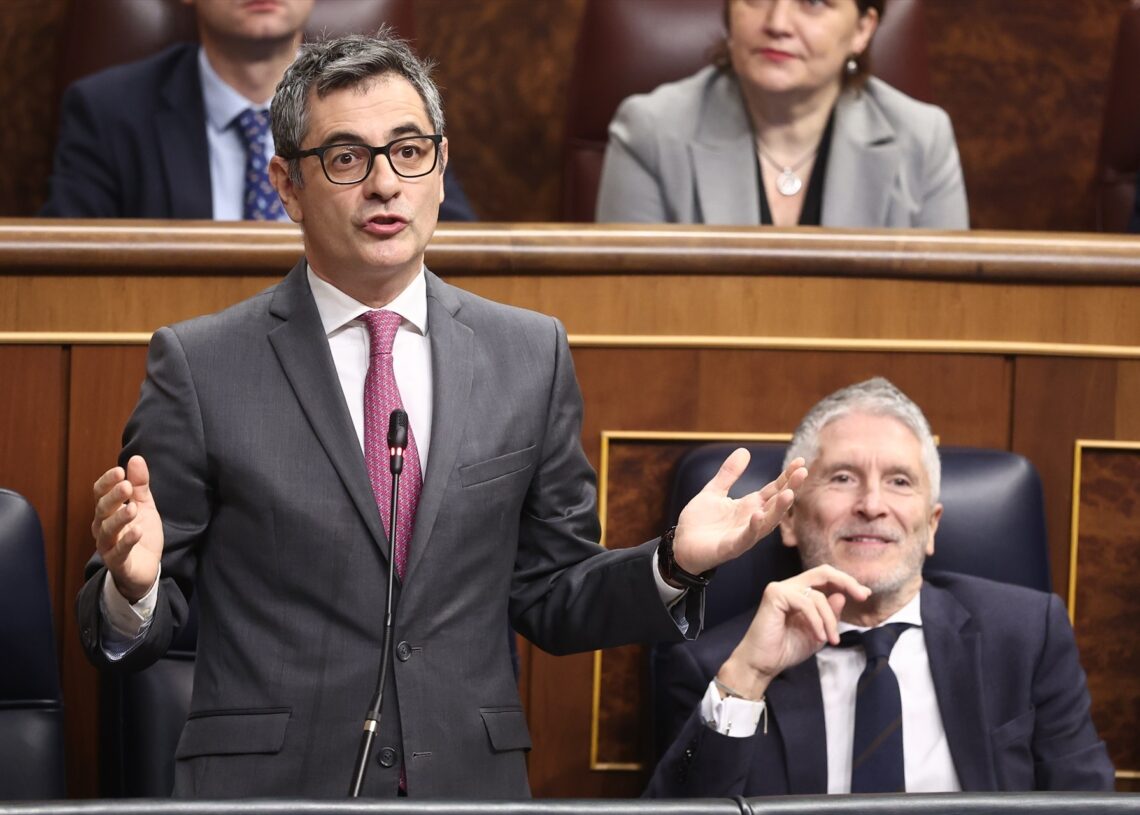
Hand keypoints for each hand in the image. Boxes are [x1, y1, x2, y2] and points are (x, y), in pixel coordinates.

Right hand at [91, 455, 163, 602]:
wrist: (146, 569)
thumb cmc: (140, 534)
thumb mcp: (144, 506)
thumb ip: (140, 485)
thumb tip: (136, 458)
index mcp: (107, 512)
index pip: (100, 494)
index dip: (108, 482)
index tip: (120, 471)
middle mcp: (103, 528)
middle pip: (102, 510)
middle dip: (113, 497)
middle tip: (126, 486)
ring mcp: (108, 546)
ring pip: (108, 531)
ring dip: (120, 518)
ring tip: (133, 508)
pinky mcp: (118, 563)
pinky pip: (119, 552)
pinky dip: (127, 541)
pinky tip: (137, 531)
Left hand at [670, 448, 806, 574]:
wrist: (680, 546)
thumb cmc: (699, 522)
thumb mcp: (714, 492)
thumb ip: (729, 474)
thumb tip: (744, 450)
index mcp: (749, 506)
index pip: (773, 489)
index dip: (787, 476)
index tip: (800, 461)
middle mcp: (752, 520)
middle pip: (776, 504)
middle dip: (790, 488)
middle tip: (803, 472)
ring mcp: (744, 535)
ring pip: (767, 523)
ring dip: (779, 509)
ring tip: (789, 493)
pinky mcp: (731, 548)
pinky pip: (746, 538)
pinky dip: (753, 528)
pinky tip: (758, 515)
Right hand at [716, 564, 871, 699]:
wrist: (763, 664)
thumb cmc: (786, 649)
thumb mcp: (818, 633)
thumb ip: (829, 615)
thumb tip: (842, 596)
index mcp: (799, 593)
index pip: (825, 578)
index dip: (846, 582)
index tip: (865, 594)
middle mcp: (789, 586)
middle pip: (823, 572)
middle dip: (846, 582)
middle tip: (863, 596)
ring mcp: (780, 588)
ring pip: (818, 596)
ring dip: (829, 620)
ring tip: (831, 640)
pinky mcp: (774, 595)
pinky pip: (806, 603)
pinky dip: (817, 621)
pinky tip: (820, 637)